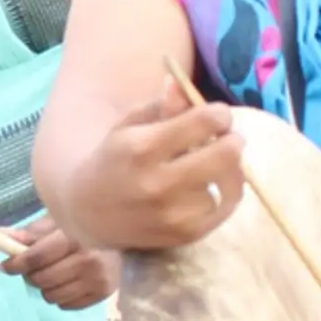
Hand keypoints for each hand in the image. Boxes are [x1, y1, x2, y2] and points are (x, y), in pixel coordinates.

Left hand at [2, 216, 118, 310]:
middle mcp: (88, 259)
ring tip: (54, 274)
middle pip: (41, 280)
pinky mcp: (103, 293)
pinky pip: (66, 305)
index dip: (15, 264)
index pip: (35, 258)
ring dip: (46, 288)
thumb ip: (31, 232)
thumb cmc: (84, 228)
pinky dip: (61, 297)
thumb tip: (3, 236)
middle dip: (31, 275)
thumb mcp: (58, 222)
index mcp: (74, 236)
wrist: (125, 236)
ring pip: (51, 296)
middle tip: (34, 268)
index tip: (5, 266)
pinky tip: (69, 282)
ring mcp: (97, 279)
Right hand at [66, 90, 244, 250]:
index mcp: (143, 148)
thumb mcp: (127, 126)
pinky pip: (225, 209)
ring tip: (211, 166)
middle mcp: (158, 183)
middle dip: (232, 141)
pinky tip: (211, 187)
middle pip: (227, 154)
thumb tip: (180, 85)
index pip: (205, 121)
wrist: (88, 212)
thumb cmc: (113, 160)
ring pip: (227, 183)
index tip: (216, 118)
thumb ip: (159, 105)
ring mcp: (172, 214)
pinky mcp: (183, 235)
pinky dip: (224, 195)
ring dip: (223, 172)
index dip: (219, 115)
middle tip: (225, 141)